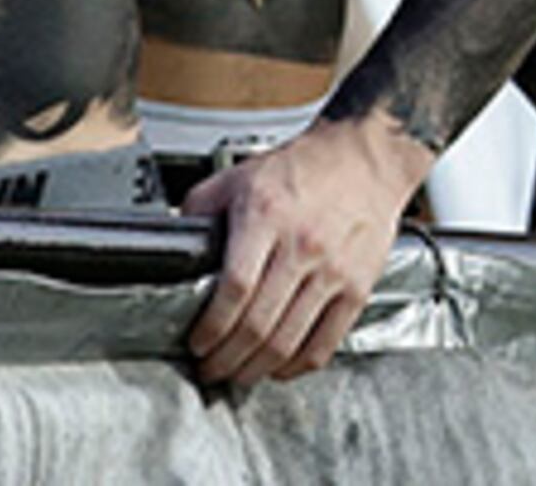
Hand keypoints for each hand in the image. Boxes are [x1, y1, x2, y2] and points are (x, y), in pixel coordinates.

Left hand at [181, 113, 428, 387]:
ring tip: (239, 374)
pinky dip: (298, 365)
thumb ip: (201, 208)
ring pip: (289, 341)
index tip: (198, 342)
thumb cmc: (300, 169)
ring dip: (258, 369)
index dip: (212, 325)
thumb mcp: (237, 175)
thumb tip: (175, 243)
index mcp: (265, 216)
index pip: (235, 287)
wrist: (361, 160)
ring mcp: (332, 271)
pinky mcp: (357, 289)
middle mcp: (301, 246)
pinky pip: (326, 343)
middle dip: (227, 357)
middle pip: (259, 323)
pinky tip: (280, 368)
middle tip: (211, 368)